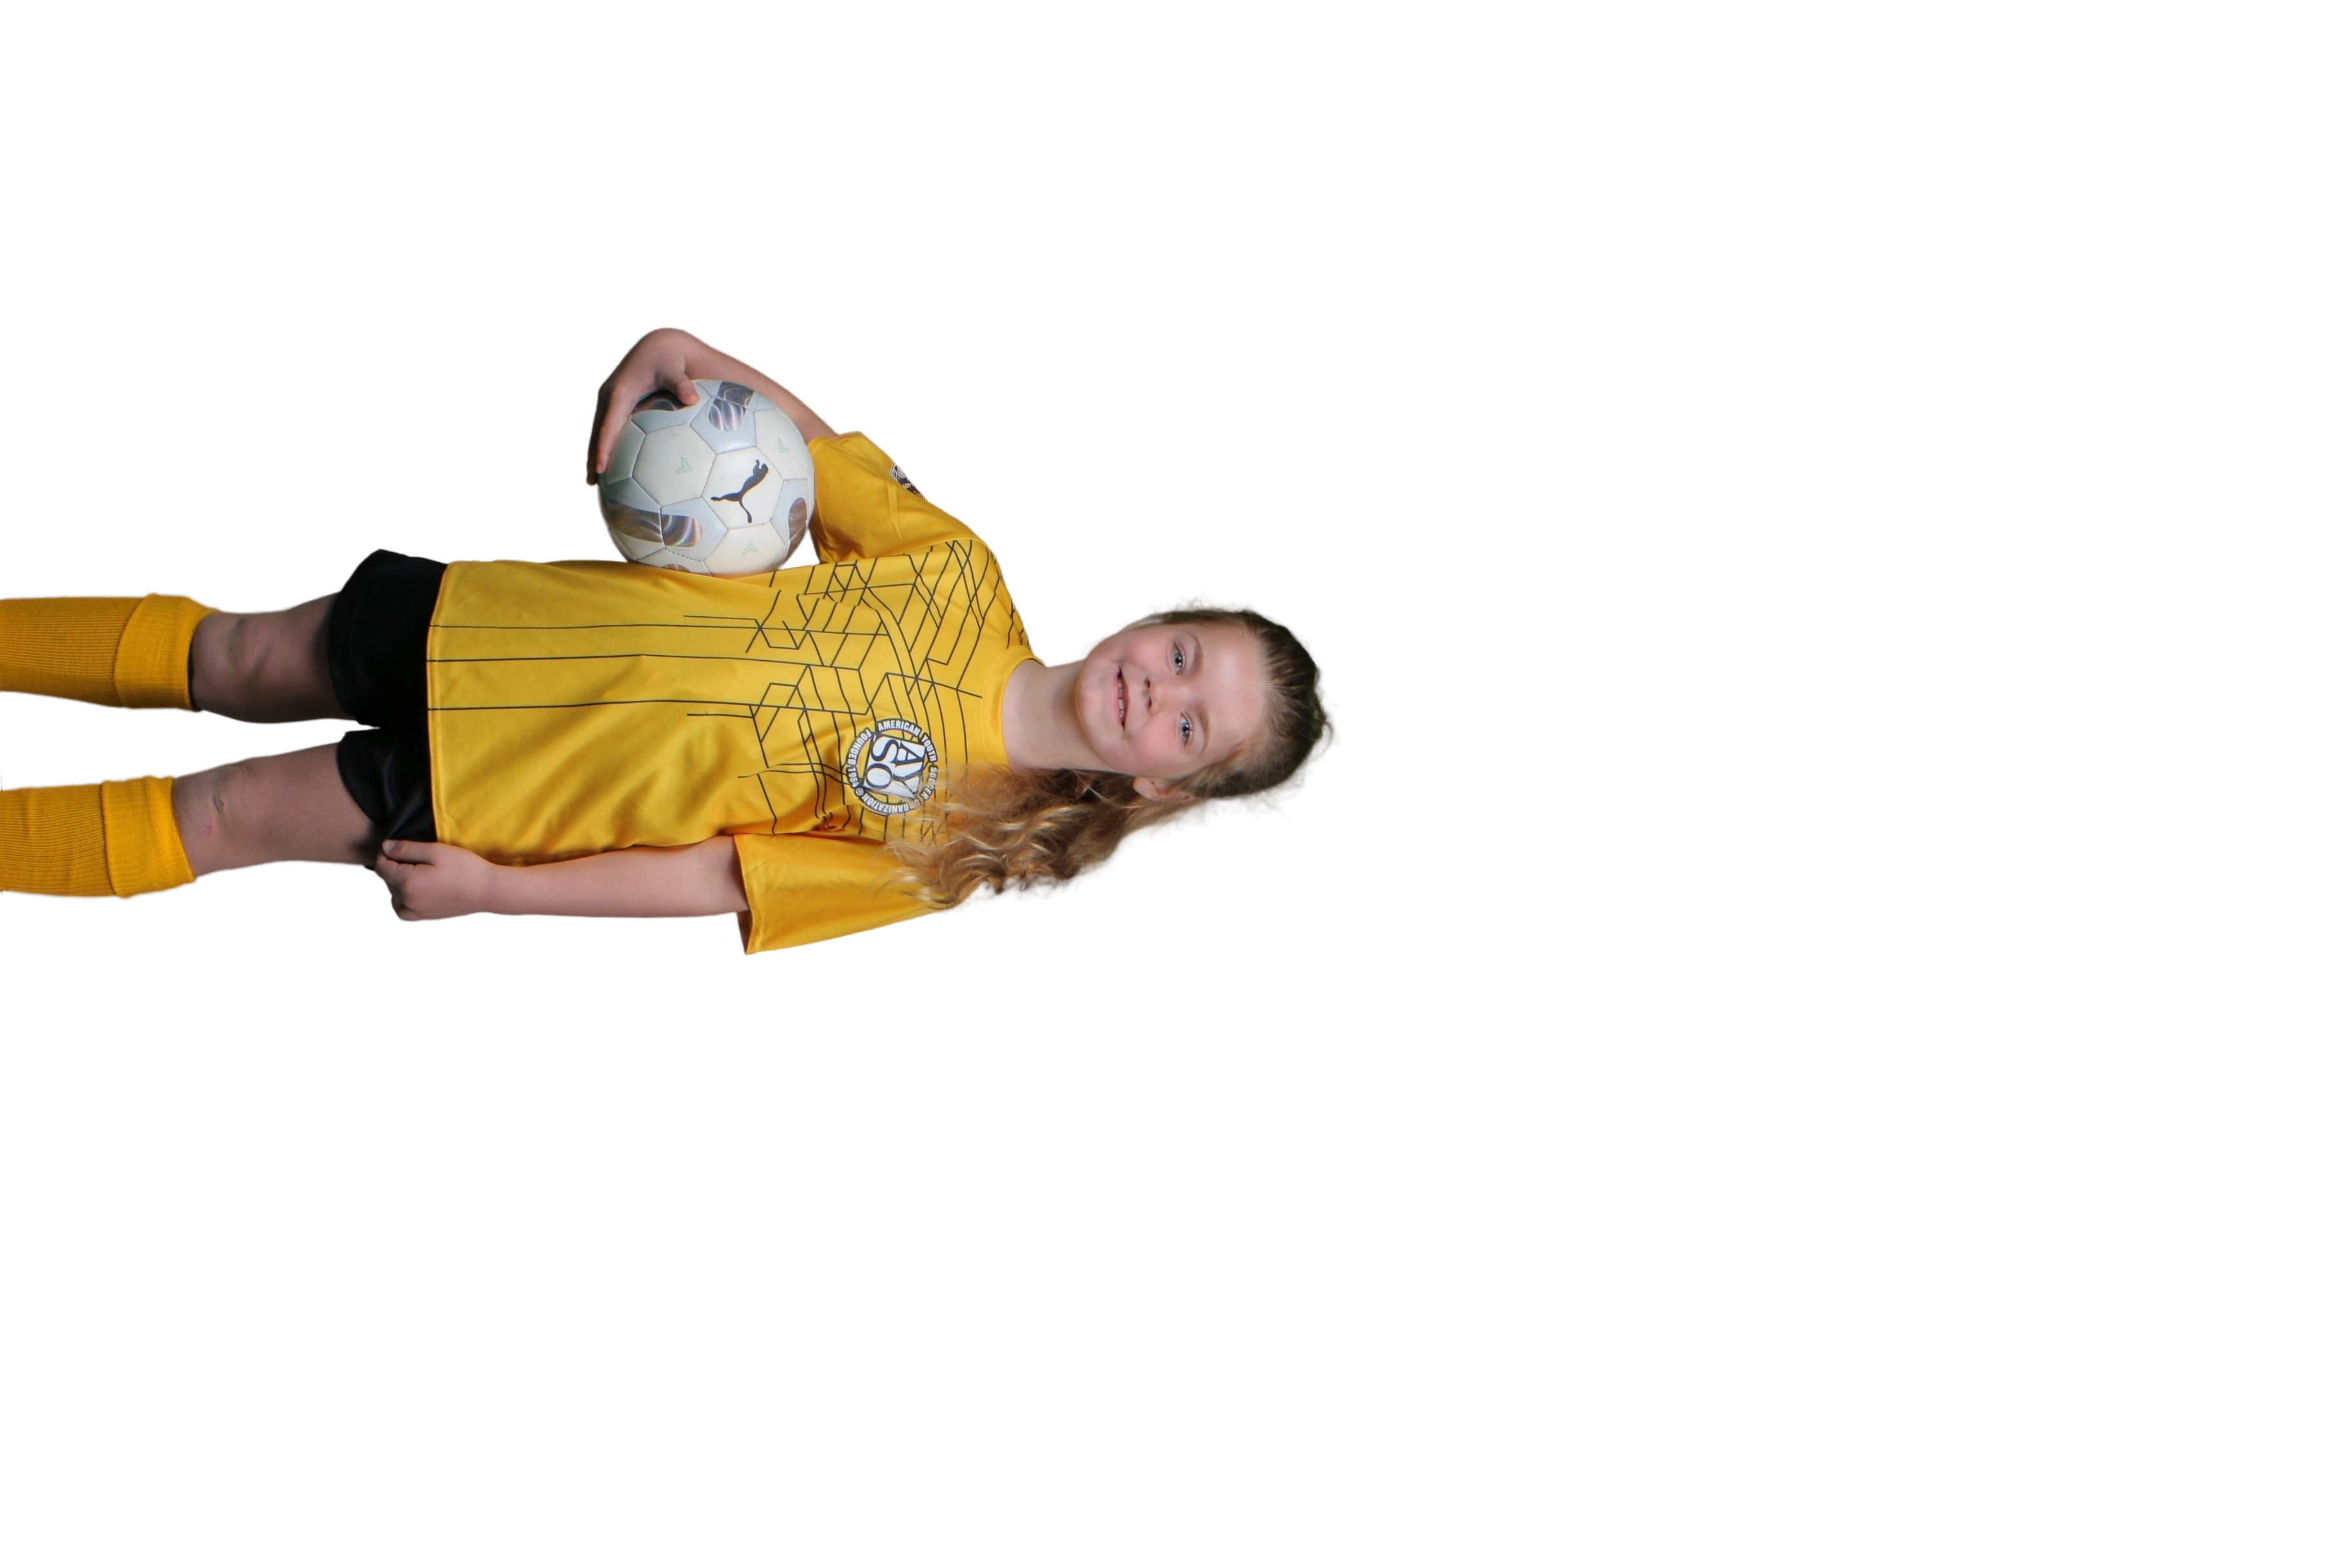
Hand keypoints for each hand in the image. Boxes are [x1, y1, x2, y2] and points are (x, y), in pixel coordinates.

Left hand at [375, 839, 503, 922]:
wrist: (487, 892)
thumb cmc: (465, 868)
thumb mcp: (437, 851)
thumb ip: (407, 849)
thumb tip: (385, 847)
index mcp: (408, 883)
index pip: (381, 866)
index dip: (386, 853)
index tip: (398, 847)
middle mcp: (407, 901)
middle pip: (386, 881)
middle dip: (393, 867)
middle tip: (413, 858)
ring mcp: (414, 913)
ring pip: (392, 895)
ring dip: (397, 883)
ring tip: (416, 873)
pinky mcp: (422, 919)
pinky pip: (401, 909)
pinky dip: (402, 899)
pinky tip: (416, 889)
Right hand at [589, 326, 702, 484]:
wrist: (657, 345)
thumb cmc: (667, 361)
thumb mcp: (674, 372)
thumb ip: (681, 385)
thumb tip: (693, 397)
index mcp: (620, 394)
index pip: (609, 427)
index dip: (603, 448)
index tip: (600, 470)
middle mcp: (608, 397)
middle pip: (596, 433)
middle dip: (591, 458)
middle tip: (591, 485)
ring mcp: (607, 399)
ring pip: (596, 431)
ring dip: (592, 454)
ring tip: (591, 481)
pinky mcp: (611, 402)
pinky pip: (603, 427)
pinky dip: (600, 444)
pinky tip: (603, 463)